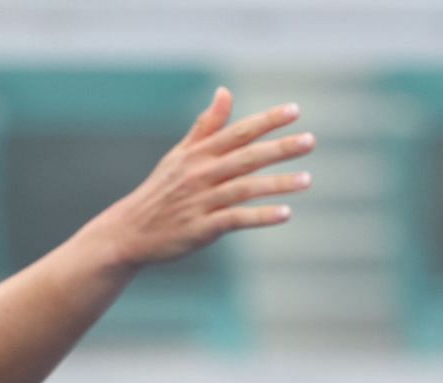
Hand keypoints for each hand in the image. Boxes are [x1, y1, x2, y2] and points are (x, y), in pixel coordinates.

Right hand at [93, 88, 313, 267]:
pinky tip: (285, 213)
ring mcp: (201, 201)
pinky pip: (235, 219)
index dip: (267, 120)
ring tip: (308, 180)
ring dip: (277, 184)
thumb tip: (225, 91)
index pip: (238, 131)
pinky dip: (260, 216)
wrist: (130, 231)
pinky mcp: (201, 228)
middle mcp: (201, 173)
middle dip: (280, 148)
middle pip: (246, 157)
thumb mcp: (180, 155)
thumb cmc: (161, 191)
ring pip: (245, 188)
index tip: (295, 111)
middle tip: (311, 141)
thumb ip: (206, 125)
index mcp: (198, 153)